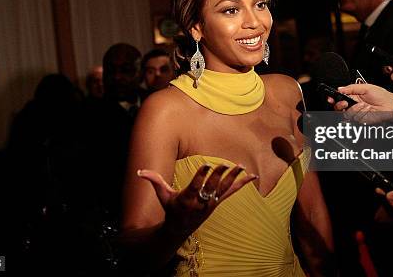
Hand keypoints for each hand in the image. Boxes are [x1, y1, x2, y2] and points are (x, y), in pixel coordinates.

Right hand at [137, 164, 257, 234]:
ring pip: (224, 189)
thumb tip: (140, 171)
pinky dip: (242, 184)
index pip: (196, 185)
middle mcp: (200, 202)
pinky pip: (231, 192)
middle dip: (219, 176)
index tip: (207, 164)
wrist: (180, 229)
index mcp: (187, 198)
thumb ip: (154, 181)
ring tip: (240, 166)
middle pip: (211, 187)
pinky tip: (252, 176)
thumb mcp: (162, 195)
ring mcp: (210, 203)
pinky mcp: (217, 203)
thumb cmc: (170, 209)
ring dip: (233, 178)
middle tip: (225, 164)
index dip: (202, 175)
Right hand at [328, 83, 392, 123]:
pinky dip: (361, 113)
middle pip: (338, 108)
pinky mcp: (361, 120)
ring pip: (347, 114)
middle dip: (339, 105)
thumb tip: (340, 88)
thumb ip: (351, 88)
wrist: (392, 105)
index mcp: (353, 96)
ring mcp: (357, 113)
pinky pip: (355, 118)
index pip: (339, 98)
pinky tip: (367, 109)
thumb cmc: (382, 95)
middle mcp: (353, 105)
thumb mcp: (366, 87)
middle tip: (344, 102)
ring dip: (355, 109)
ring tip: (364, 104)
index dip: (333, 98)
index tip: (330, 97)